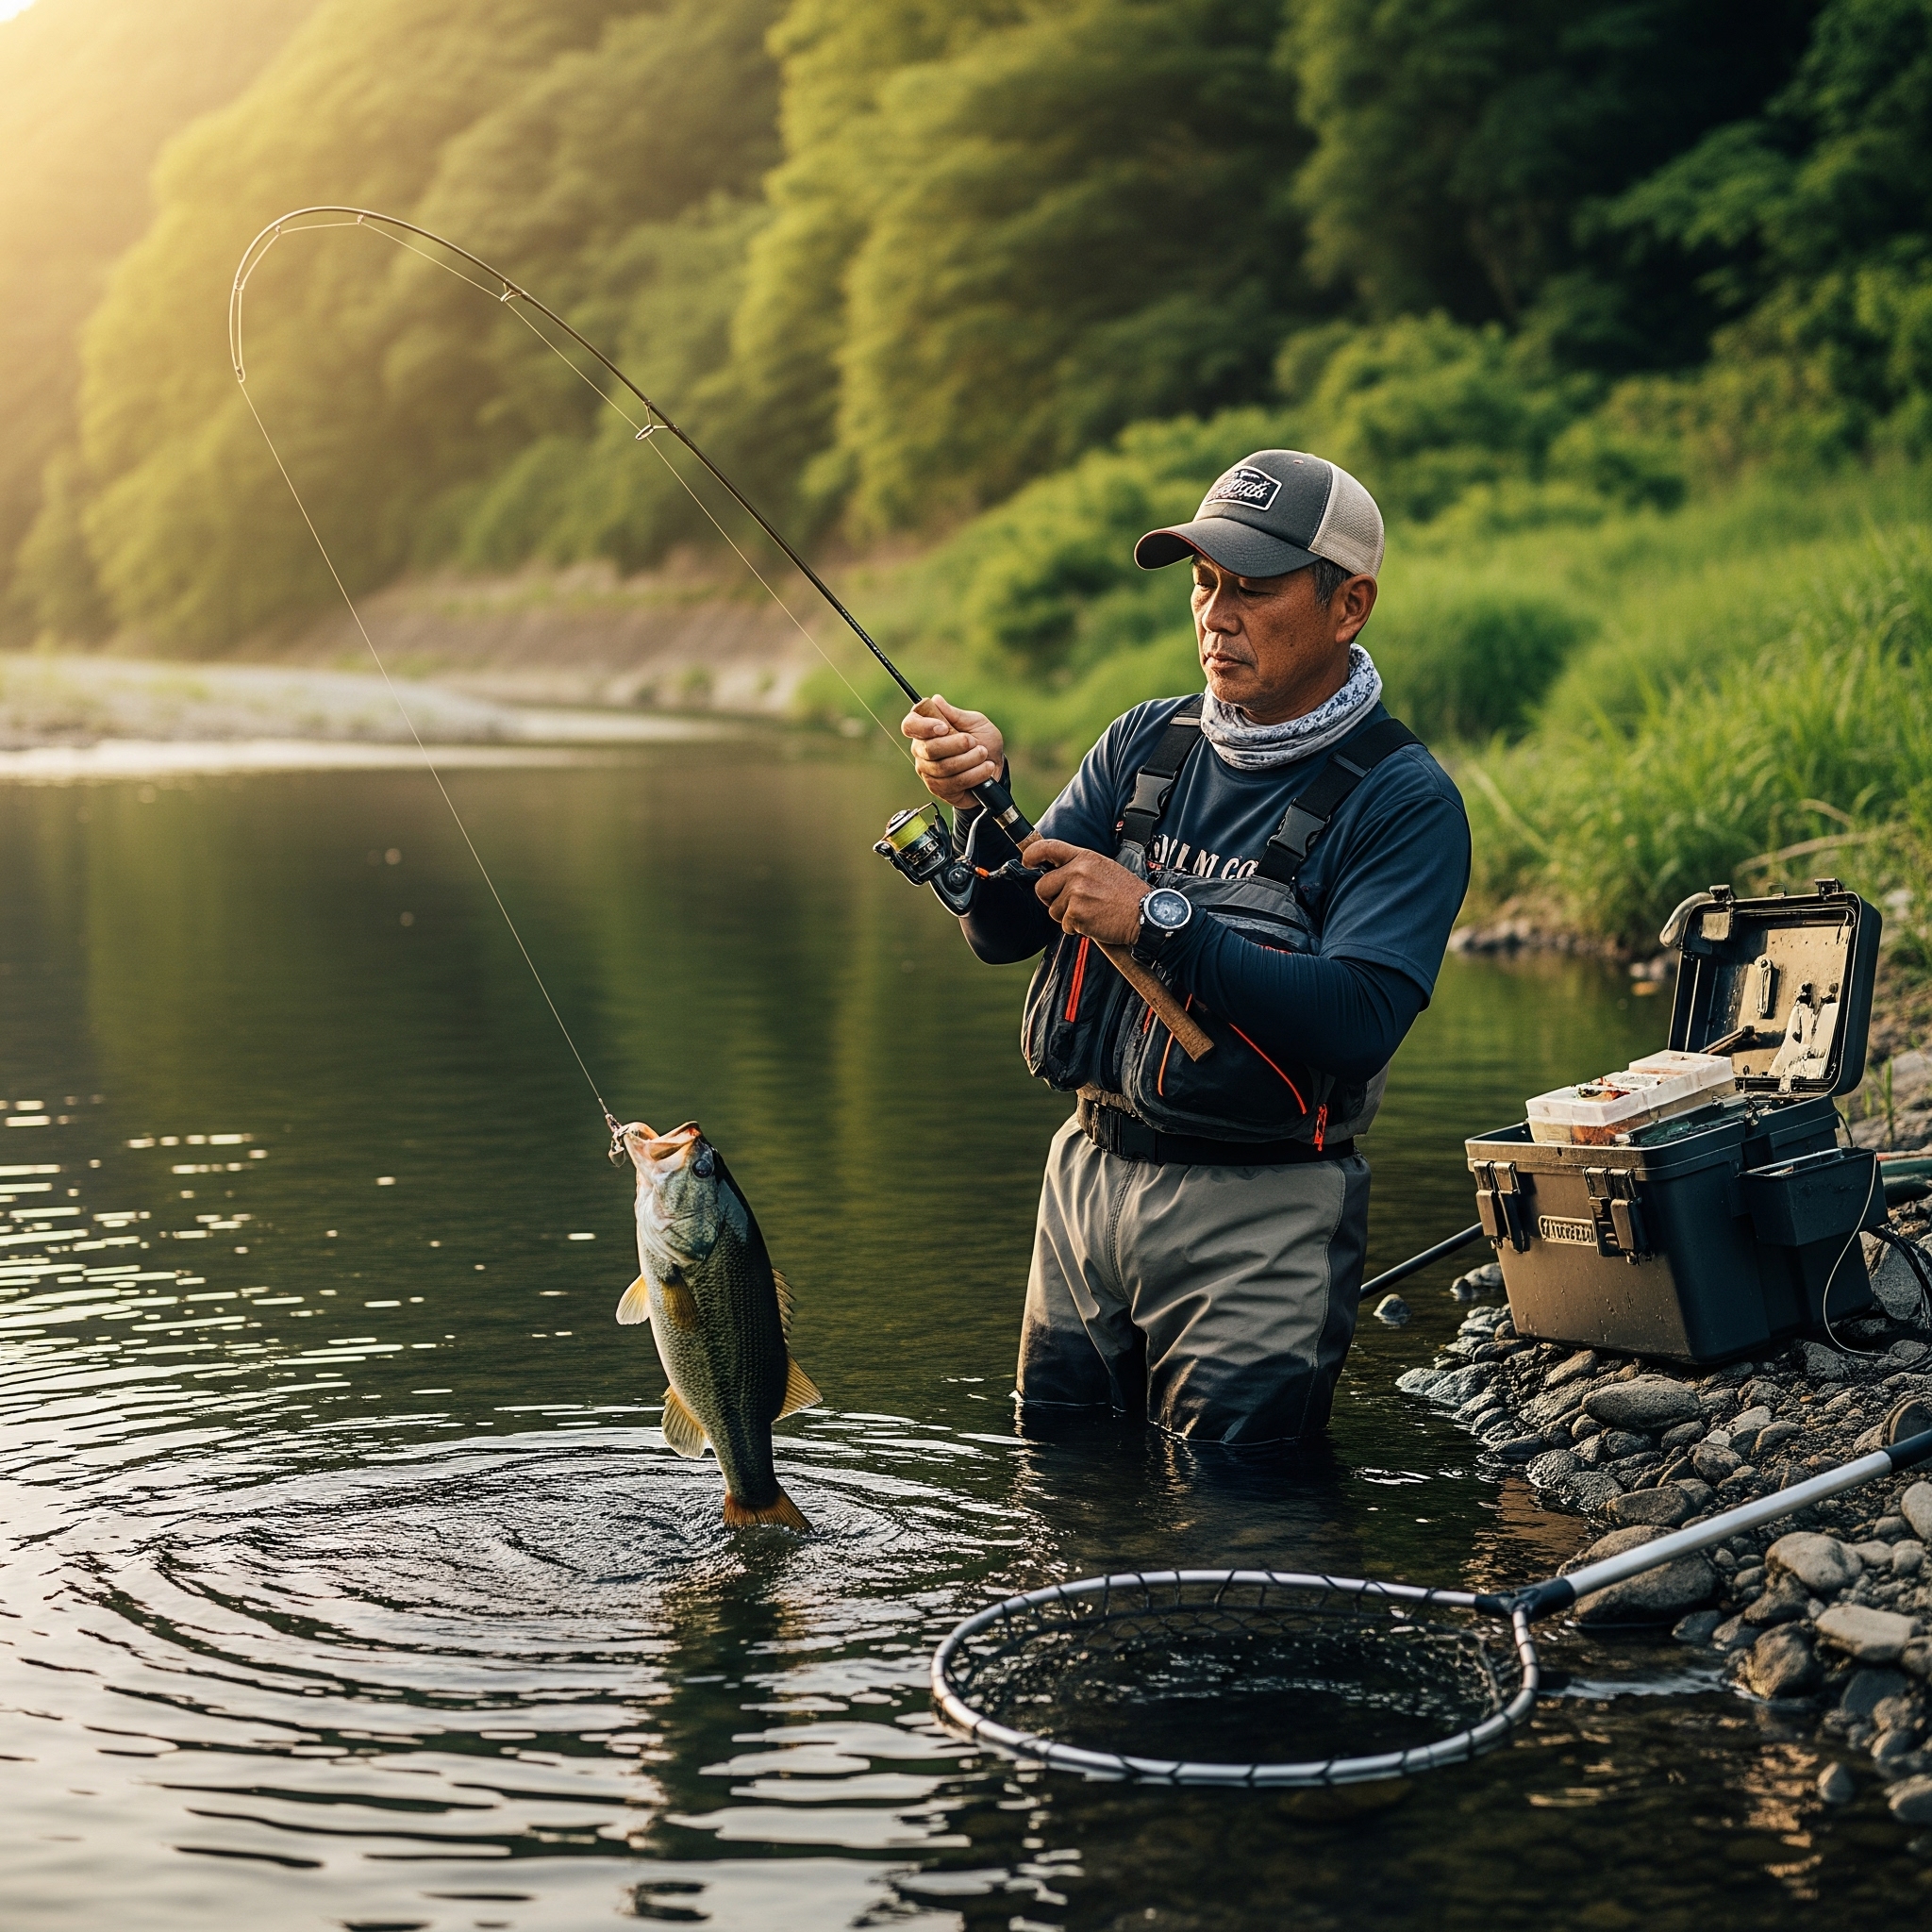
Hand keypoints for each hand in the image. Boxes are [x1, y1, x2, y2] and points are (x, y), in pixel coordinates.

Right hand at [902, 695, 1003, 807]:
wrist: (997, 767)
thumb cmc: (984, 742)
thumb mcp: (975, 723)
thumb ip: (955, 714)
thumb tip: (936, 700)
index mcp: (926, 730)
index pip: (910, 725)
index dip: (924, 726)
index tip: (944, 727)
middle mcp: (922, 751)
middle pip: (928, 749)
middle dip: (956, 745)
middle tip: (974, 742)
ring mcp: (928, 772)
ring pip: (943, 767)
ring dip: (969, 760)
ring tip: (984, 754)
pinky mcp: (938, 789)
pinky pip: (953, 783)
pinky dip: (974, 774)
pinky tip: (985, 768)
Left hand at [1028, 839, 1147, 945]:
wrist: (1146, 914)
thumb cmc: (1127, 895)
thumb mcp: (1104, 868)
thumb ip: (1079, 868)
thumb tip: (1055, 874)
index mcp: (1084, 857)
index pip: (1048, 847)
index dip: (1031, 855)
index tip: (1027, 862)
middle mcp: (1077, 872)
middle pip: (1042, 887)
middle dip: (1051, 899)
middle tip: (1070, 903)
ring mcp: (1075, 893)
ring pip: (1053, 910)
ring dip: (1067, 916)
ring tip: (1090, 912)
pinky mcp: (1076, 913)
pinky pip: (1064, 925)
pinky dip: (1076, 928)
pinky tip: (1094, 922)